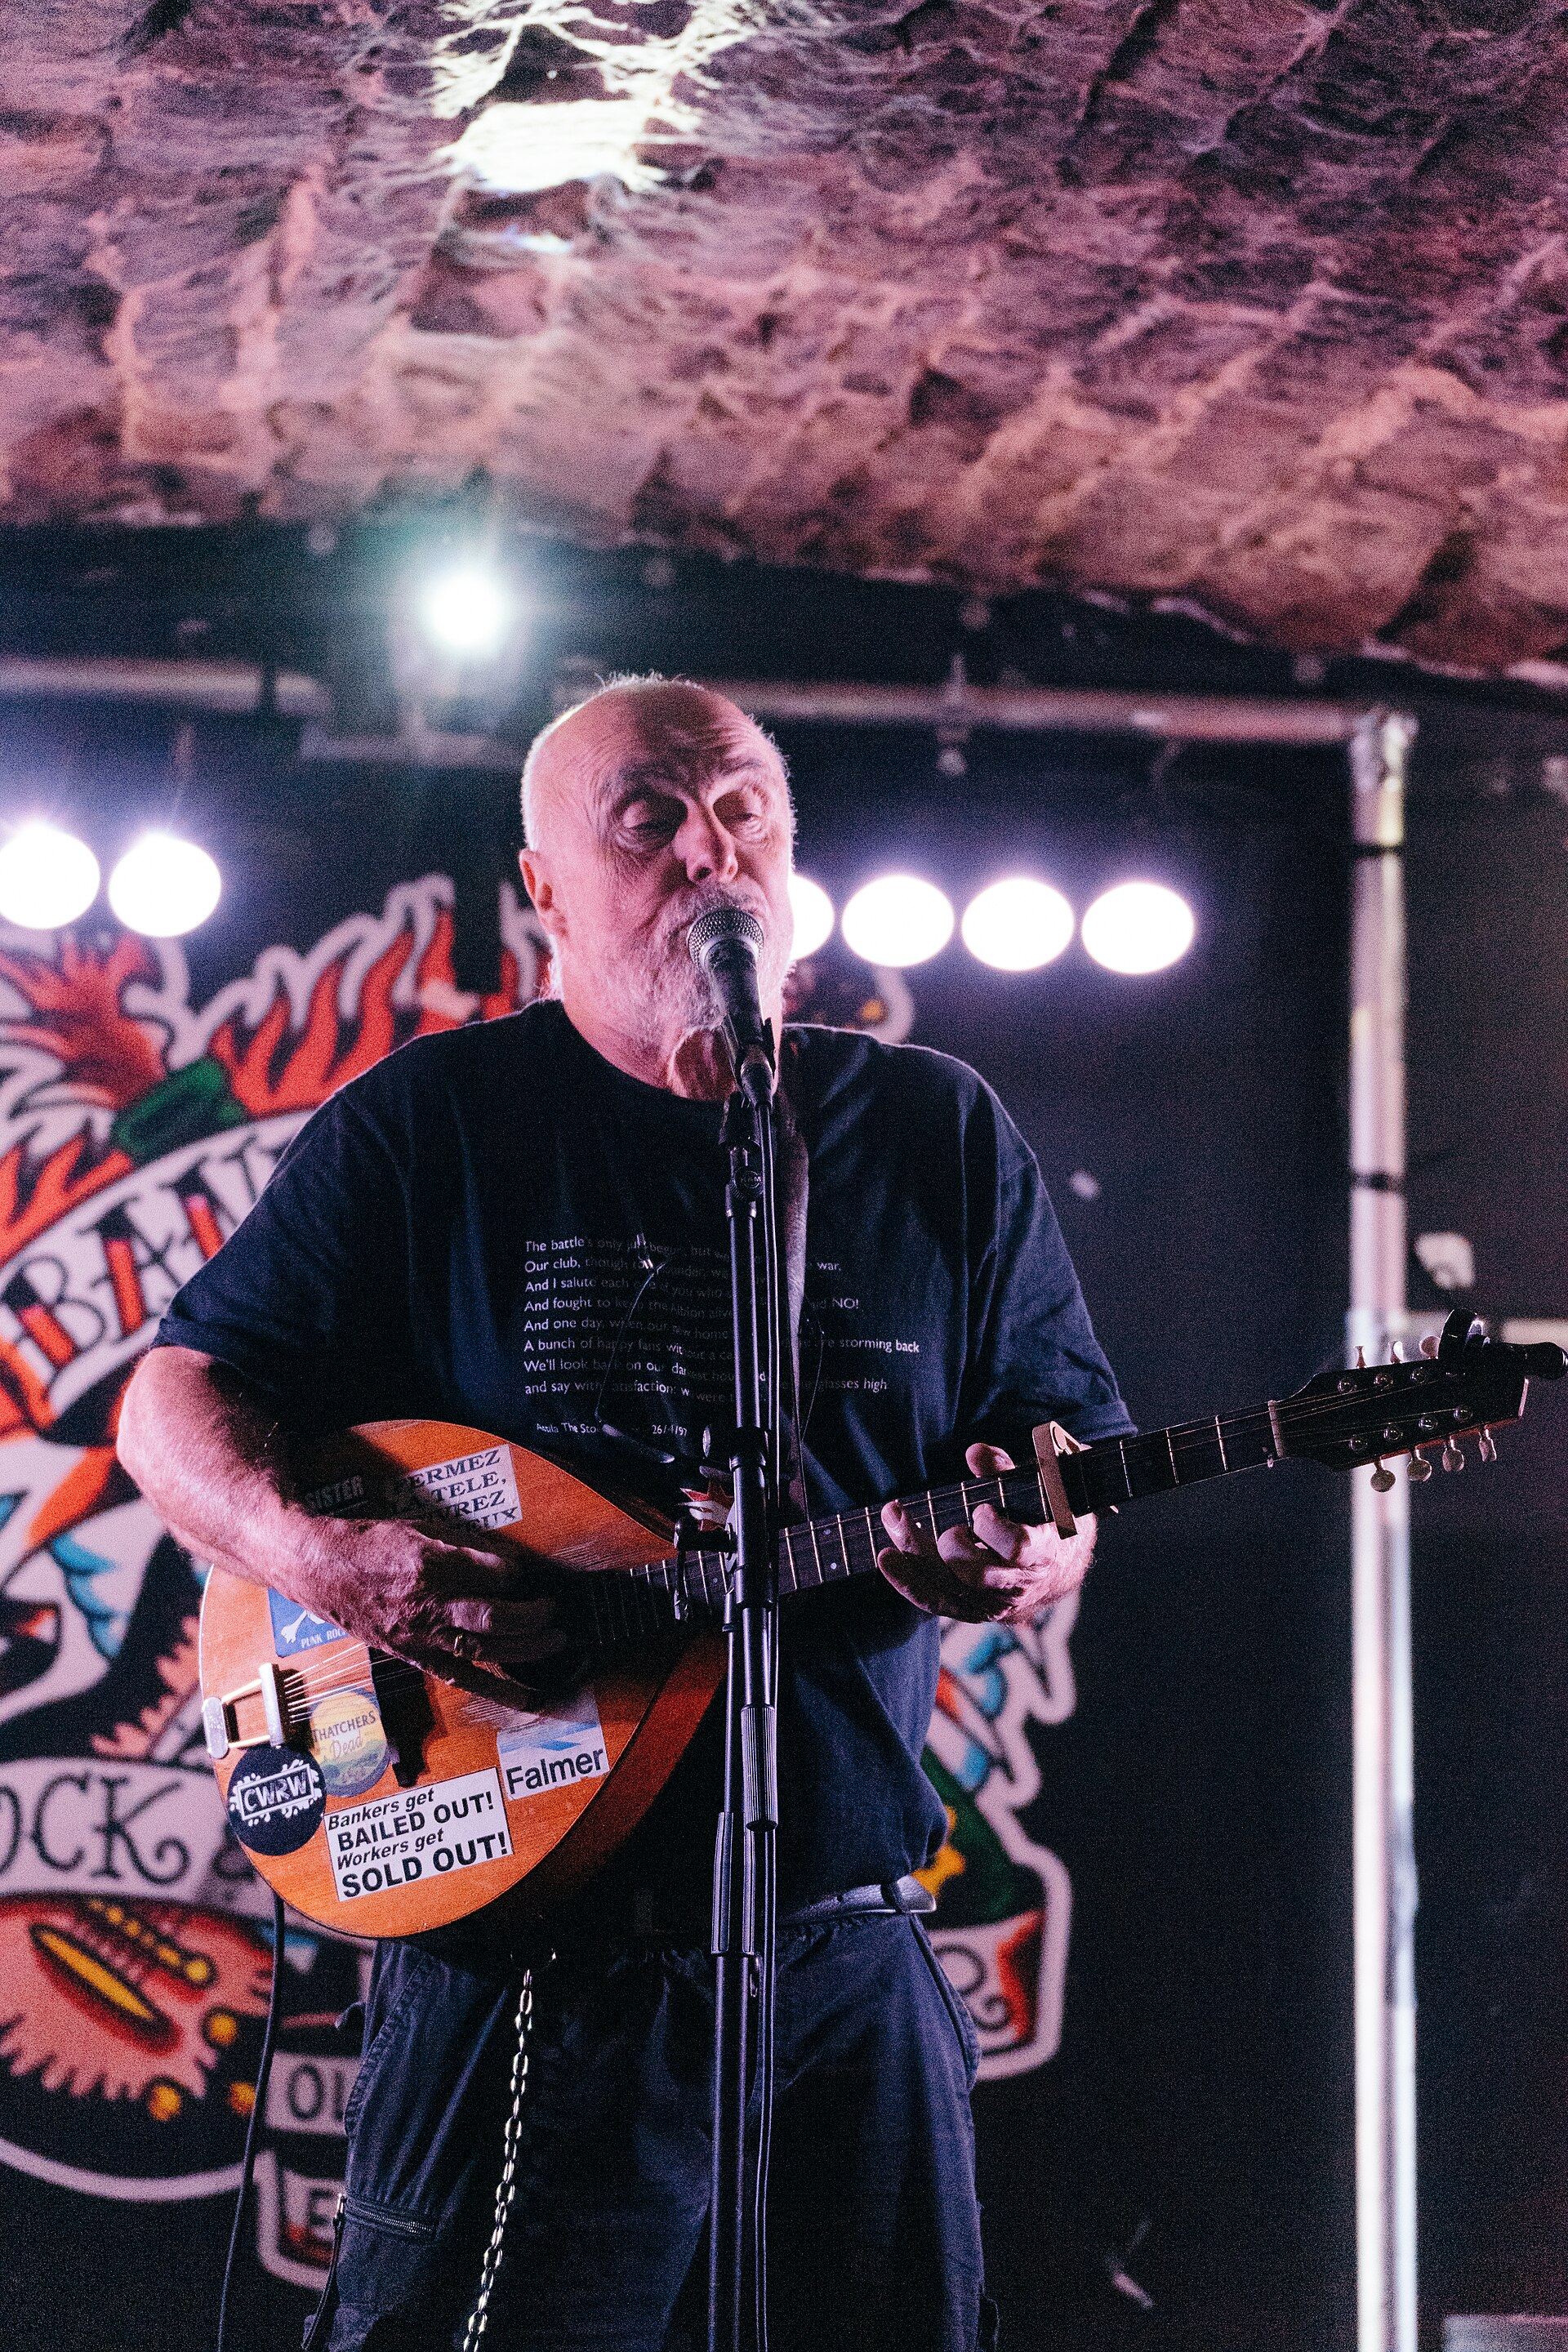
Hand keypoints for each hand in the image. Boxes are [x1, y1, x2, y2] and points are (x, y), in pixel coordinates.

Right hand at [281, 1513, 565, 1687]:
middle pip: (493, 1618)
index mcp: (430, 1563)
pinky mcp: (415, 1656)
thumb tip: (507, 1562)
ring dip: (526, 1649)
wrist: (321, 1570)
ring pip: (484, 1650)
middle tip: (553, 1610)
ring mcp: (421, 1635)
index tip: (525, 1573)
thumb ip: (465, 1544)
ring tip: (555, 1642)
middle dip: (532, 1616)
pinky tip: (525, 1698)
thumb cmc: (370, 1543)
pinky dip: (496, 1690)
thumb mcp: (420, 1526)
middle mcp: (427, 1604)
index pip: (493, 1573)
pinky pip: (461, 1677)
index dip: (516, 1574)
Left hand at [877, 1443, 1094, 1624]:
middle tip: (934, 1515)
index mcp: (1044, 1551)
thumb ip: (1007, 1470)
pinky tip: (887, 1558)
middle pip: (976, 1572)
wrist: (1059, 1562)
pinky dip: (909, 1581)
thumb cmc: (1046, 1514)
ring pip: (950, 1588)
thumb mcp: (1039, 1486)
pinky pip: (937, 1603)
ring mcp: (996, 1604)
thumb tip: (976, 1453)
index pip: (1018, 1548)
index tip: (982, 1510)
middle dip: (947, 1542)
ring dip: (915, 1553)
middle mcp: (1020, 1585)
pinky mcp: (973, 1611)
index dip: (995, 1529)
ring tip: (893, 1517)